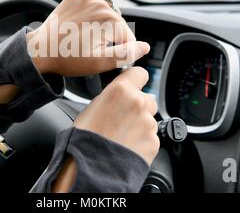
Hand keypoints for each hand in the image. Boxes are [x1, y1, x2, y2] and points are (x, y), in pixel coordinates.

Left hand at [26, 0, 149, 75]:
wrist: (40, 50)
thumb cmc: (68, 58)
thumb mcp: (100, 63)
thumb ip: (126, 54)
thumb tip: (145, 47)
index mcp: (110, 19)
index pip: (128, 38)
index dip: (120, 51)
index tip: (104, 57)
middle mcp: (101, 4)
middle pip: (117, 24)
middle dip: (110, 38)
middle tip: (92, 50)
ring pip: (105, 14)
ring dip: (101, 26)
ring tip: (86, 39)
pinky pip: (91, 7)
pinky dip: (90, 16)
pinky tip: (80, 28)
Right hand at [52, 66, 158, 191]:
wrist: (90, 166)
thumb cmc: (85, 137)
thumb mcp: (93, 105)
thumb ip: (113, 96)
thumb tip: (118, 97)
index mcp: (121, 90)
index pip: (140, 73)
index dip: (136, 80)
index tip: (134, 85)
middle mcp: (138, 103)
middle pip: (146, 98)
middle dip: (138, 106)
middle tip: (122, 118)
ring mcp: (148, 123)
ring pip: (149, 118)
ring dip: (139, 124)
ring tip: (121, 136)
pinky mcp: (154, 141)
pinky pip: (150, 136)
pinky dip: (142, 140)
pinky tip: (127, 145)